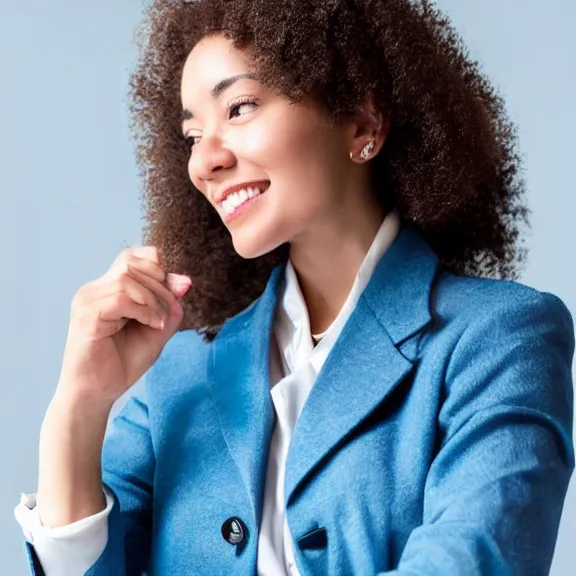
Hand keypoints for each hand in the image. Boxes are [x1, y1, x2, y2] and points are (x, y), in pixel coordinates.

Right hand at [55, 246, 191, 406]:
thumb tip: (185, 281)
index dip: (156, 266)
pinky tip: (152, 326)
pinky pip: (120, 299)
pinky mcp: (86, 317)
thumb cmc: (122, 363)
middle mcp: (93, 290)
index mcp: (107, 289)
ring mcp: (87, 302)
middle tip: (167, 314)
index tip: (172, 292)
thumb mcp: (157, 329)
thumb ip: (170, 305)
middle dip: (160, 286)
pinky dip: (144, 311)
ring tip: (159, 323)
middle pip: (131, 264)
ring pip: (126, 279)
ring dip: (153, 300)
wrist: (97, 394)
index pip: (131, 256)